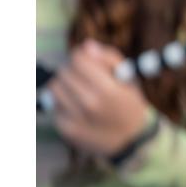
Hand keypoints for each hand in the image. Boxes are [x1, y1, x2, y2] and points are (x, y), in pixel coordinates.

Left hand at [48, 39, 151, 157]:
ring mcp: (76, 118)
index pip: (78, 60)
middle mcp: (90, 104)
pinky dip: (63, 103)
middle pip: (64, 72)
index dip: (83, 57)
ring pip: (54, 88)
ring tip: (78, 91)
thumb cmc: (130, 103)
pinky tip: (77, 107)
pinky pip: (54, 106)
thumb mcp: (129, 78)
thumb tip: (86, 46)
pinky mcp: (66, 129)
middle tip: (85, 78)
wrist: (131, 140)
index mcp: (108, 89)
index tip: (88, 63)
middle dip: (73, 71)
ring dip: (64, 85)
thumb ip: (109, 58)